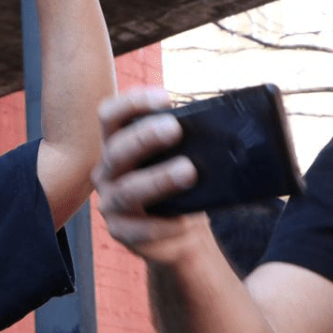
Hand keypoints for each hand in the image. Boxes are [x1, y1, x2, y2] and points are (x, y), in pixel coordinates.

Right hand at [93, 86, 211, 263]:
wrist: (180, 234)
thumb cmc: (182, 188)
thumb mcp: (184, 159)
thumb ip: (189, 142)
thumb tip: (225, 125)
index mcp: (118, 145)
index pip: (111, 116)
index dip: (132, 103)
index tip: (164, 98)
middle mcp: (107, 172)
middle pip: (116, 150)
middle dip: (144, 137)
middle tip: (175, 128)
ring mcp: (110, 203)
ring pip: (127, 190)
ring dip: (157, 179)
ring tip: (188, 171)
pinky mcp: (120, 232)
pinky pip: (138, 229)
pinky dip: (162, 225)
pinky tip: (182, 221)